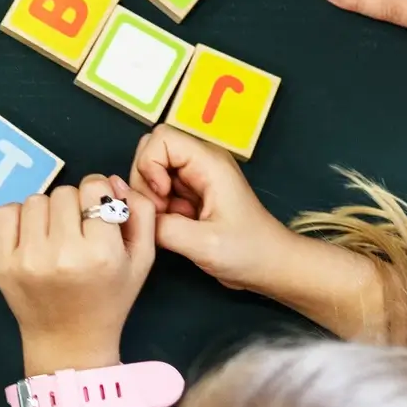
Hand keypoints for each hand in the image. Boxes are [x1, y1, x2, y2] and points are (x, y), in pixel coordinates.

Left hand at [0, 175, 155, 373]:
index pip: (93, 188)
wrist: (69, 341)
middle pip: (63, 192)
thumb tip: (112, 179)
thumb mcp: (141, 260)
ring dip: (46, 212)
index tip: (97, 212)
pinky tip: (32, 238)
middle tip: (77, 231)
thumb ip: (140, 213)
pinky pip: (5, 212)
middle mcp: (62, 254)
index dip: (98, 195)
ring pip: (35, 200)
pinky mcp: (0, 262)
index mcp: (101, 254)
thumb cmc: (109, 298)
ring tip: (55, 237)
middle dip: (73, 206)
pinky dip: (19, 219)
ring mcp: (27, 259)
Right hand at [127, 127, 292, 290]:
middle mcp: (201, 162)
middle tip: (161, 212)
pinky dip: (159, 206)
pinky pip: (160, 188)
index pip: (161, 139)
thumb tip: (133, 215)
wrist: (273, 268)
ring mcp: (196, 176)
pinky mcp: (192, 192)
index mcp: (209, 163)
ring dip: (151, 196)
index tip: (162, 197)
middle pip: (152, 150)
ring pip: (152, 170)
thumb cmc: (248, 253)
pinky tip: (177, 225)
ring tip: (172, 222)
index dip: (150, 164)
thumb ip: (162, 227)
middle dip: (146, 181)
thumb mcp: (203, 244)